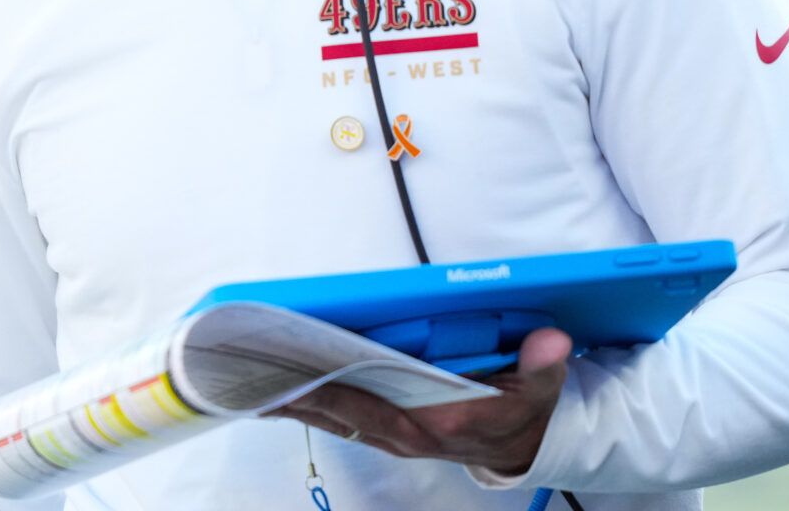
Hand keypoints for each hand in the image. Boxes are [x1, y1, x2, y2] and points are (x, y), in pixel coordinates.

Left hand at [268, 326, 571, 475]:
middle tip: (238, 367)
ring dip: (284, 399)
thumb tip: (551, 342)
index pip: (368, 405)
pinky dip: (300, 402)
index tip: (287, 372)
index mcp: (433, 423)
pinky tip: (269, 387)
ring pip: (326, 417)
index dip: (326, 389)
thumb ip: (542, 368)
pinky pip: (333, 415)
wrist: (523, 446)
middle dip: (286, 391)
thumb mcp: (540, 391)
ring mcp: (388, 433)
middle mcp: (402, 433)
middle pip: (333, 411)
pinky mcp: (382, 428)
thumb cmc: (521, 411)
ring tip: (238, 374)